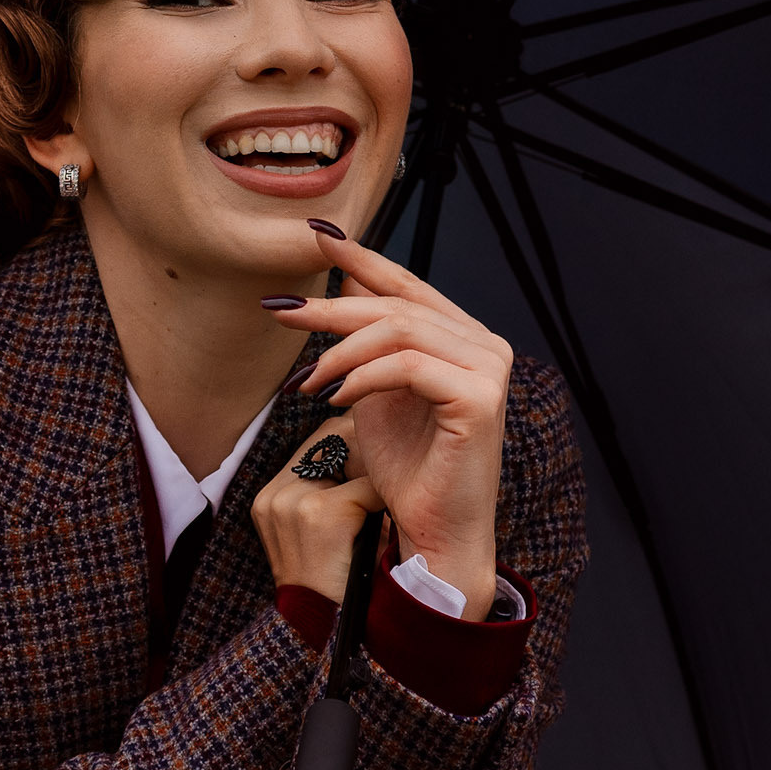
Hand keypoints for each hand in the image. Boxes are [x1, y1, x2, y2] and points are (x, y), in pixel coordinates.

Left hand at [265, 232, 509, 618]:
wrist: (433, 533)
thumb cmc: (407, 470)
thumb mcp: (375, 391)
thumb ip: (368, 341)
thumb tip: (344, 285)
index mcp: (464, 339)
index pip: (409, 285)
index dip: (363, 258)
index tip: (317, 236)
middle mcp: (485, 345)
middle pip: (397, 306)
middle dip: (331, 307)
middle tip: (281, 311)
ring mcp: (489, 369)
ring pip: (400, 331)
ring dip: (340, 351)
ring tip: (306, 381)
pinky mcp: (480, 397)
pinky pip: (407, 366)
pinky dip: (362, 377)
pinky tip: (334, 398)